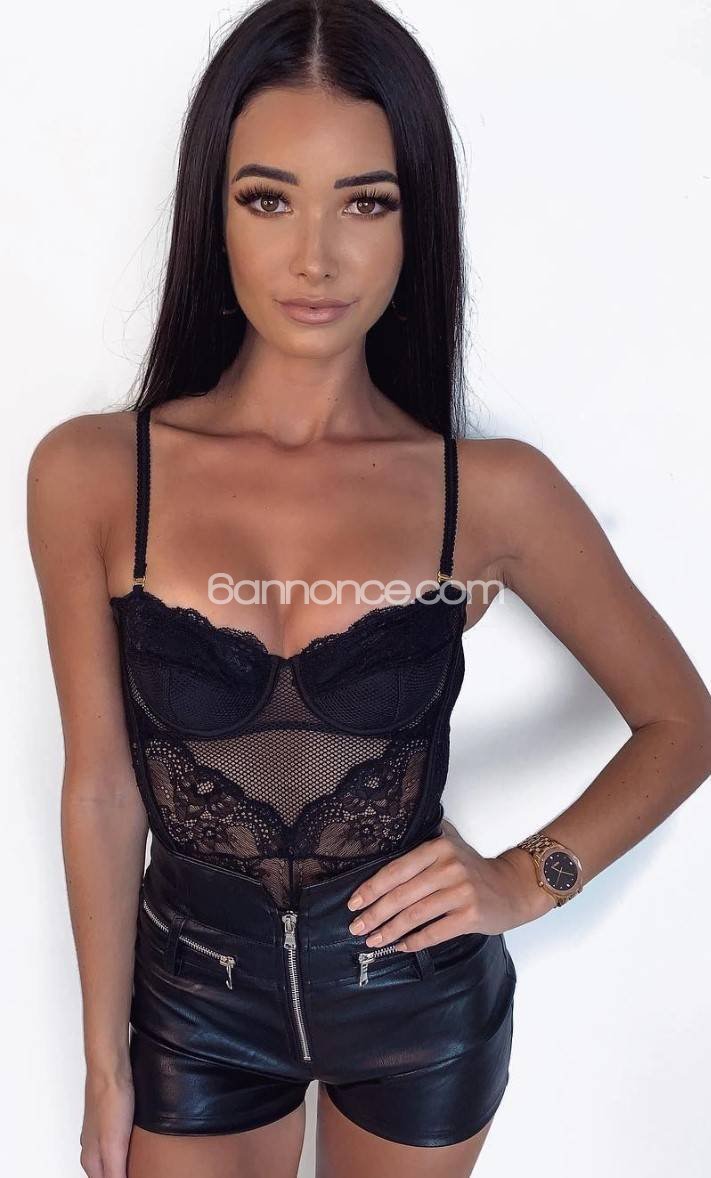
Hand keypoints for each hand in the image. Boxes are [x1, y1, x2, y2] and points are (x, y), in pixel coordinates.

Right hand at [80, 1068, 133, 1176]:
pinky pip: (117, 1143)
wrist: (110, 1067)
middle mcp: (92, 1148)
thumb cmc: (110, 1101)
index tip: (134, 1175)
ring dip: (123, 1167)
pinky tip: (136, 1146)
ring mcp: (100, 1133)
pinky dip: (126, 1151)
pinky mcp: (110, 1120)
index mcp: (91, 1160)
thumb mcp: (114, 1146)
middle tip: (138, 1171)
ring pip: (110, 1160)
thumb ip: (114, 1173)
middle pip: (105, 1175)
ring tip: (138, 1166)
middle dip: (119, 1176)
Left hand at [345, 818, 552, 951]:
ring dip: (390, 930)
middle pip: (402, 894)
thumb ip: (422, 844)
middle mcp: (449, 867)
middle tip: (357, 927)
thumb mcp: (450, 845)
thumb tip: (382, 850)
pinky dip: (414, 941)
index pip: (396, 869)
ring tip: (373, 940)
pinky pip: (435, 932)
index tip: (354, 902)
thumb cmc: (473, 870)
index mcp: (438, 847)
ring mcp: (461, 892)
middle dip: (375, 913)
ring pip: (415, 915)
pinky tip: (401, 946)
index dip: (372, 888)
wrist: (512, 887)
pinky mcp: (471, 915)